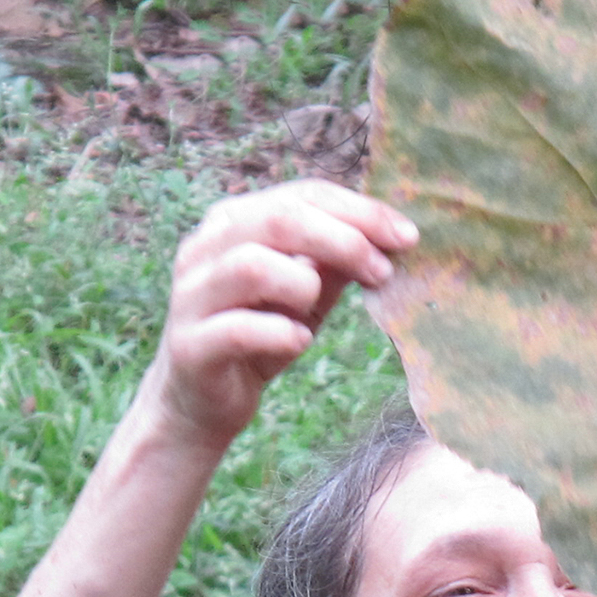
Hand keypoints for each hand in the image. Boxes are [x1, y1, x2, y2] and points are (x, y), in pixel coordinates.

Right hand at [150, 180, 418, 444]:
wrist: (202, 401)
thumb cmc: (260, 336)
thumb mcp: (307, 294)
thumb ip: (336, 262)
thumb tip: (391, 238)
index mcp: (234, 222)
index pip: (302, 195)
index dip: (360, 211)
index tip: (407, 237)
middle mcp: (205, 248)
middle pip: (278, 218)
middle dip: (342, 240)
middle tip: (382, 271)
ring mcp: (192, 296)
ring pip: (251, 265)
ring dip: (303, 284)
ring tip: (318, 308)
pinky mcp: (189, 345)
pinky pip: (237, 329)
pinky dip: (279, 333)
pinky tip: (300, 341)